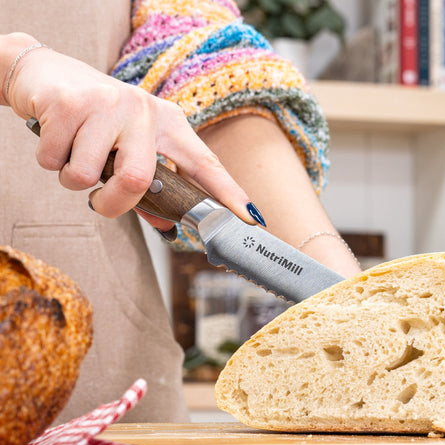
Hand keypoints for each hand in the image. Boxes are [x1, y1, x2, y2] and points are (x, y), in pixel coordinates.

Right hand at [1, 33, 255, 230]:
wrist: (48, 75)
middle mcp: (146, 111)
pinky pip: (56, 160)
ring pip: (89, 174)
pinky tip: (57, 139)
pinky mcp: (70, 103)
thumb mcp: (130, 149)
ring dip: (76, 178)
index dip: (230, 193)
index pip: (205, 164)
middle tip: (101, 200)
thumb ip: (148, 189)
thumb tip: (166, 224)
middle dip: (112, 204)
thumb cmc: (98, 122)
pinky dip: (52, 162)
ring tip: (76, 155)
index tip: (251, 218)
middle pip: (138, 180)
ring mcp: (108, 104)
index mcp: (169, 125)